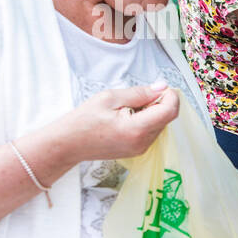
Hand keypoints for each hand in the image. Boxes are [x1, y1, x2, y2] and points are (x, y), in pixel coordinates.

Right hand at [61, 82, 178, 162]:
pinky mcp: (138, 151)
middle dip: (159, 102)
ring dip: (152, 112)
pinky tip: (127, 117)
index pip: (170, 111)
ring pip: (160, 124)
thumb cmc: (83, 121)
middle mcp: (143, 142)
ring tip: (128, 107)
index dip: (170, 96)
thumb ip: (140, 93)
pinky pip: (151, 132)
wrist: (68, 144)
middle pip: (167, 117)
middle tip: (138, 96)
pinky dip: (146, 121)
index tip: (160, 87)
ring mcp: (141, 149)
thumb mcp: (110, 98)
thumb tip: (161, 87)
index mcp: (137, 129)